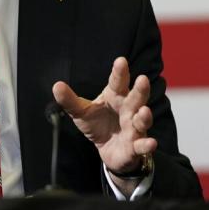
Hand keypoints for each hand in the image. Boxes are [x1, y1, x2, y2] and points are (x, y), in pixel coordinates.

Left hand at [51, 57, 156, 176]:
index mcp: (115, 97)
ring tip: (144, 110)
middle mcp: (128, 109)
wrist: (107, 149)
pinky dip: (147, 145)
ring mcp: (134, 128)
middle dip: (140, 90)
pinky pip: (143, 145)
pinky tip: (151, 143)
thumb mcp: (81, 112)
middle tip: (143, 79)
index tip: (121, 61)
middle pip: (136, 98)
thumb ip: (70, 100)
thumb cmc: (97, 124)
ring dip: (144, 116)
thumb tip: (56, 86)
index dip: (120, 72)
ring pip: (142, 120)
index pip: (118, 82)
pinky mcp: (135, 146)